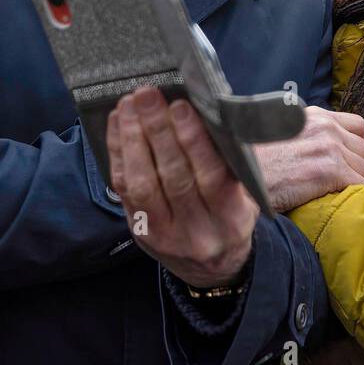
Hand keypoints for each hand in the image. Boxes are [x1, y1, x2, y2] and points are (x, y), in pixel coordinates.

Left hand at [107, 86, 256, 289]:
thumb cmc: (231, 216)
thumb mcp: (244, 196)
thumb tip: (203, 110)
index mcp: (231, 220)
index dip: (194, 140)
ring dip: (133, 139)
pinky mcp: (138, 232)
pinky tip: (119, 125)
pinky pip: (124, 190)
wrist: (213, 269)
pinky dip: (119, 152)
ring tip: (130, 105)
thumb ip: (228, 162)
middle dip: (158, 131)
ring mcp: (163, 236)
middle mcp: (197, 232)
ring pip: (143, 184)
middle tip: (148, 95)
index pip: (212, 178)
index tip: (181, 106)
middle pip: (173, 177)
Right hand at [252, 107, 363, 212]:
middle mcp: (325, 126)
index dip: (355, 147)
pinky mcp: (330, 170)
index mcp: (314, 115)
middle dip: (358, 168)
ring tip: (335, 194)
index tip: (346, 162)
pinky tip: (334, 201)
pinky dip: (353, 195)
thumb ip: (304, 135)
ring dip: (355, 183)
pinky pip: (360, 185)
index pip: (357, 126)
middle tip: (342, 184)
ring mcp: (329, 147)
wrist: (236, 176)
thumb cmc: (252, 162)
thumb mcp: (280, 134)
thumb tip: (319, 151)